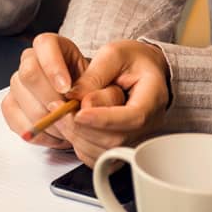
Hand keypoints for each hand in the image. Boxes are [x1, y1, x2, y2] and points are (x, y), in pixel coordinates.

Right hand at [1, 33, 122, 148]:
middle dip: (50, 98)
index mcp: (53, 46)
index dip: (54, 66)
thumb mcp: (111, 86)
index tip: (67, 90)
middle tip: (69, 114)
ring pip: (20, 98)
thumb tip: (82, 100)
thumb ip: (102, 90)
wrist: (89, 108)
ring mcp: (18, 84)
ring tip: (70, 129)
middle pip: (28, 73)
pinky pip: (14, 119)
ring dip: (46, 120)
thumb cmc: (99, 92)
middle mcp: (31, 61)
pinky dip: (37, 132)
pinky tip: (57, 136)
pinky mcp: (12, 105)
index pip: (44, 44)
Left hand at [53, 39, 171, 162]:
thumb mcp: (113, 54)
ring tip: (60, 114)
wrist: (144, 70)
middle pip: (116, 140)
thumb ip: (95, 74)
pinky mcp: (121, 147)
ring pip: (104, 153)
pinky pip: (98, 157)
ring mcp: (135, 138)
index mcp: (152, 98)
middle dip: (82, 127)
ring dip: (76, 136)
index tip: (79, 113)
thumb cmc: (133, 60)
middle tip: (59, 108)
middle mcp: (148, 125)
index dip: (104, 119)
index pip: (133, 117)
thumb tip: (75, 96)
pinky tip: (69, 125)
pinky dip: (79, 145)